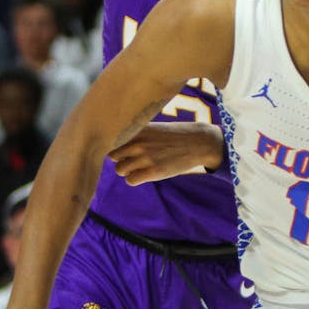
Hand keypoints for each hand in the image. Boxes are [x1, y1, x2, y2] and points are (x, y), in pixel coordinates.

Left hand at [109, 122, 224, 184]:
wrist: (197, 142)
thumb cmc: (173, 135)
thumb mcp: (153, 127)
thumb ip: (134, 133)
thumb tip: (112, 146)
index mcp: (138, 129)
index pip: (110, 139)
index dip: (115, 145)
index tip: (123, 148)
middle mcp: (139, 142)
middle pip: (112, 155)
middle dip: (120, 158)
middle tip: (132, 159)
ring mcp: (146, 157)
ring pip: (120, 169)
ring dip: (127, 170)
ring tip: (139, 167)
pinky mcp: (154, 171)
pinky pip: (131, 180)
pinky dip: (134, 179)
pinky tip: (144, 174)